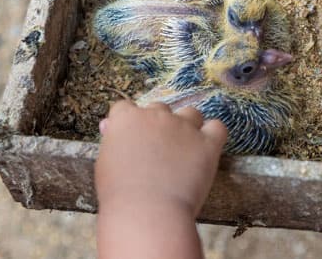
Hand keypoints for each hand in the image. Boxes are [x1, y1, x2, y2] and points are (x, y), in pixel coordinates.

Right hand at [96, 101, 226, 216]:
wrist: (147, 212)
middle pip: (159, 108)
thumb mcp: (104, 163)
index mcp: (127, 118)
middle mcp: (156, 115)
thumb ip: (112, 140)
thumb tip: (109, 125)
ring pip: (190, 113)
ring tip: (185, 150)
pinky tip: (207, 149)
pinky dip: (213, 134)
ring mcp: (183, 127)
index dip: (130, 124)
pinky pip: (217, 128)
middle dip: (158, 126)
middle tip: (158, 152)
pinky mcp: (206, 143)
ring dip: (188, 126)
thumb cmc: (118, 195)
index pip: (126, 108)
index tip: (133, 140)